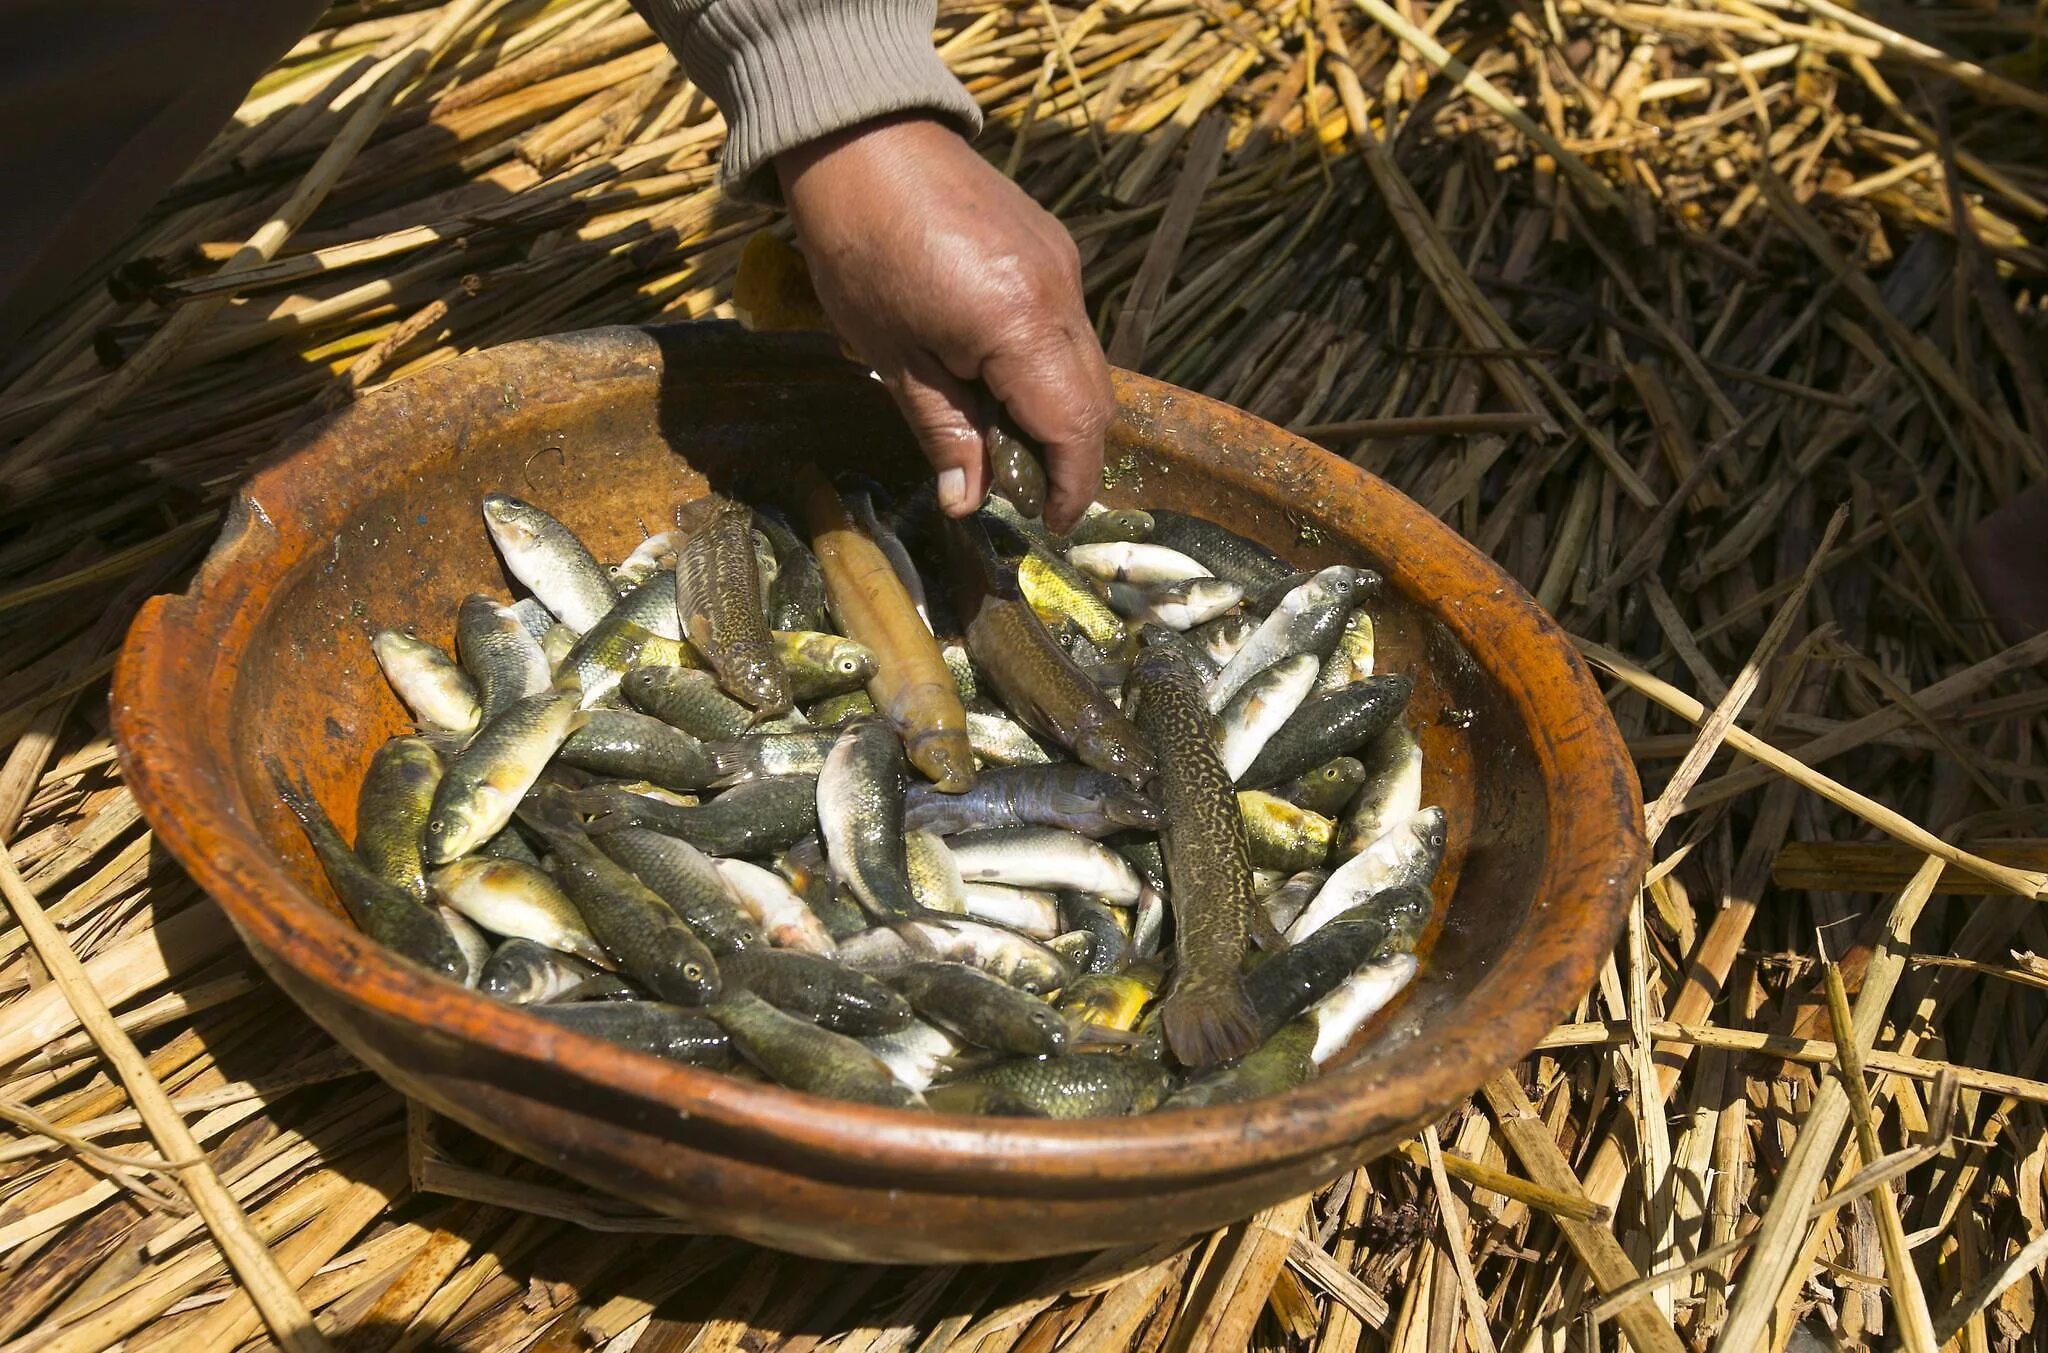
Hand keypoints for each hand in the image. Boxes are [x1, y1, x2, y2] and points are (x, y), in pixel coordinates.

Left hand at [775, 115, 1111, 532]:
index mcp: (1018, 324)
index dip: (1069, 486)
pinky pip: (1069, 328)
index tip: (1049, 525)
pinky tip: (1003, 383)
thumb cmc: (859, 245)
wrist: (860, 137)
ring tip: (1005, 442)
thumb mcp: (891, 356)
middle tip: (1023, 493)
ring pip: (1088, 366)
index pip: (1073, 428)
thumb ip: (943, 430)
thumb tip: (968, 500)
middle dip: (1070, 458)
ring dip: (1059, 414)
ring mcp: (1063, 265)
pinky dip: (1050, 370)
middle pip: (1094, 401)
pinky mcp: (1052, 248)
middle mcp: (1060, 294)